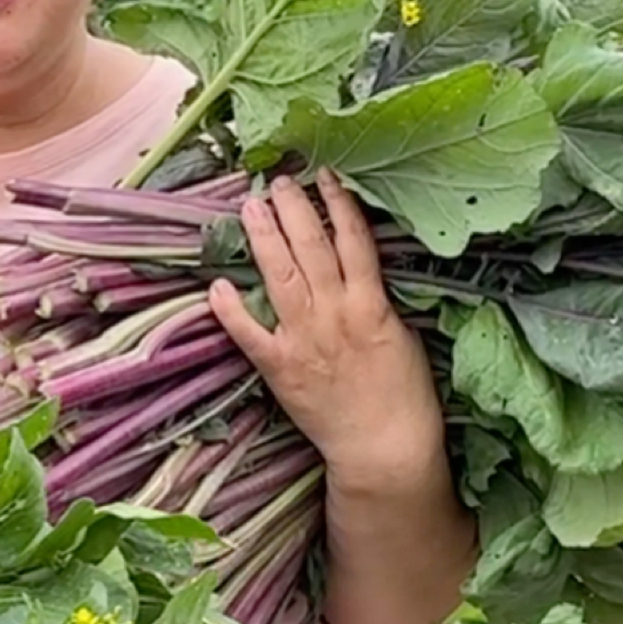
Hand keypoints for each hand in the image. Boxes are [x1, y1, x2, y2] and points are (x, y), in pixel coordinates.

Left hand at [209, 170, 446, 495]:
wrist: (385, 448)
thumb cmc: (405, 396)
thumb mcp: (403, 336)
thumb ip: (376, 300)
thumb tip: (357, 268)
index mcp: (371, 305)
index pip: (353, 240)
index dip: (338, 202)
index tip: (325, 175)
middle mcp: (335, 314)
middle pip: (311, 247)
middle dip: (293, 208)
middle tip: (278, 181)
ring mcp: (304, 340)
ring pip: (280, 277)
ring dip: (264, 238)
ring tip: (251, 206)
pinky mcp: (280, 368)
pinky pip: (249, 334)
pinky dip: (230, 310)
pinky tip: (217, 285)